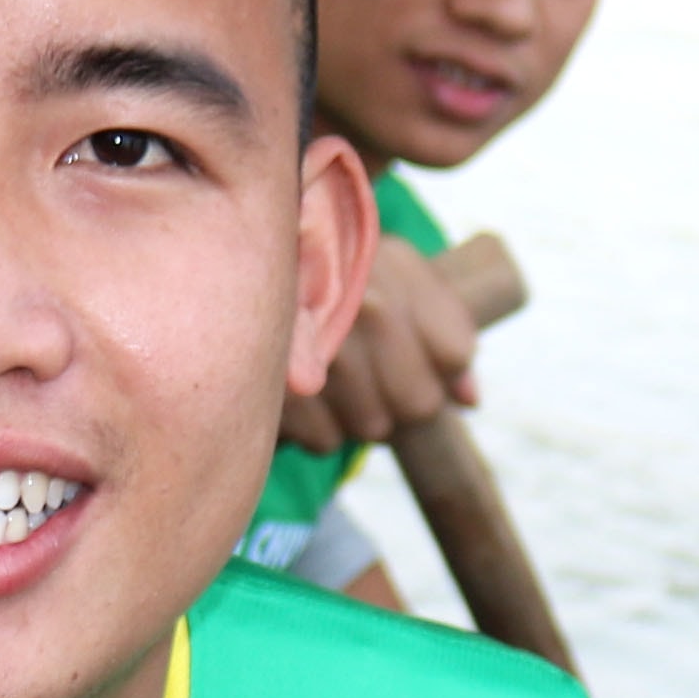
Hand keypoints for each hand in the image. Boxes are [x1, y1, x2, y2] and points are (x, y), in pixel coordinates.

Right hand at [279, 238, 479, 453]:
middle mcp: (365, 305)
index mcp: (394, 266)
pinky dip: (317, 428)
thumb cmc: (322, 269)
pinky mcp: (279, 388)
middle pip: (420, 402)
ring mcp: (320, 348)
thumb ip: (442, 330)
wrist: (228, 256)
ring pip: (373, 426)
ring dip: (358, 414)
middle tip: (372, 375)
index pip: (455, 352)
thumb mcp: (387, 273)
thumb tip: (470, 400)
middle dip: (402, 399)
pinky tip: (304, 393)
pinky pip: (326, 441)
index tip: (419, 355)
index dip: (445, 367)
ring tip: (333, 378)